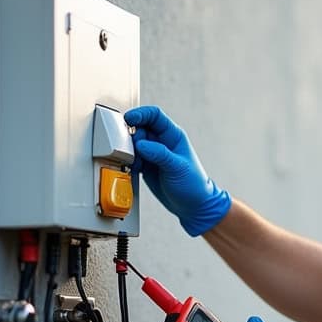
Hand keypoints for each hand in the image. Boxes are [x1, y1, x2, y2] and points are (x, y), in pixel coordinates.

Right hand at [124, 105, 230, 235]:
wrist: (193, 206)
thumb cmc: (193, 185)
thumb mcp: (178, 168)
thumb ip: (160, 154)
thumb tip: (140, 144)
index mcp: (173, 136)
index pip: (154, 116)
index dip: (140, 114)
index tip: (128, 119)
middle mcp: (162, 142)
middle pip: (139, 128)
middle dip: (131, 136)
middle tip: (131, 149)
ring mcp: (153, 154)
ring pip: (133, 143)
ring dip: (129, 151)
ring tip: (135, 163)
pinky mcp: (146, 166)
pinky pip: (132, 158)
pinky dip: (129, 162)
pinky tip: (134, 170)